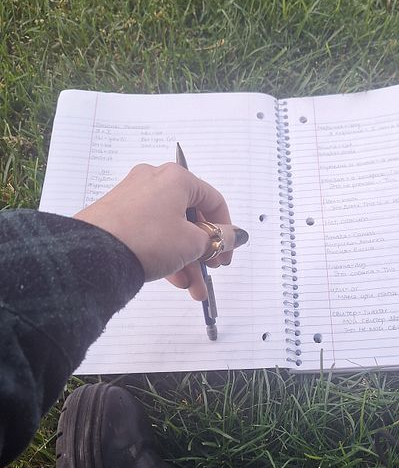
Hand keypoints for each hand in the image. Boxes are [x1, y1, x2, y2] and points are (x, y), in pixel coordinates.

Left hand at [74, 163, 242, 300]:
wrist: (93, 253)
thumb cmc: (149, 239)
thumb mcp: (193, 243)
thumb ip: (219, 239)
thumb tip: (235, 236)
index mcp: (176, 178)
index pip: (214, 201)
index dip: (226, 231)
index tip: (227, 255)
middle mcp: (154, 180)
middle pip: (190, 217)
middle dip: (203, 251)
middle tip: (210, 272)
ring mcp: (132, 196)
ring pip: (170, 229)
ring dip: (185, 259)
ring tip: (192, 289)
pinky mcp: (117, 214)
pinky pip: (150, 232)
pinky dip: (164, 253)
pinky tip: (173, 280)